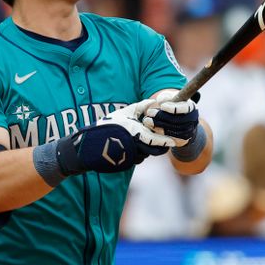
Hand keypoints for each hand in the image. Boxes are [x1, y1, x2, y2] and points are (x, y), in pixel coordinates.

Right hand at [56, 100, 175, 173]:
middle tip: (172, 141)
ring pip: (147, 153)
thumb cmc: (106, 127)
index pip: (157, 140)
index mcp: (136, 134)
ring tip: (141, 138)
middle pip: (155, 150)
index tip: (175, 140)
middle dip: (162, 145)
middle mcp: (135, 147)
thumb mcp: (123, 113)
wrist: (89, 147)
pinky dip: (139, 151)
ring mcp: (131, 157)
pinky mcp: (127, 163)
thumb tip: (154, 101)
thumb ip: (140, 107)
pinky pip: (138, 157)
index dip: (167, 141)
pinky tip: (132, 144)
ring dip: (148, 147)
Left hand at [142, 90, 198, 146]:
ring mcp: (188, 131)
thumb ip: (165, 97)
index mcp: (191, 107)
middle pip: (179, 121)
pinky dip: (161, 134)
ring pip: (175, 131)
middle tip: (150, 113)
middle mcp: (192, 120)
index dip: (174, 108)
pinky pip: (171, 139)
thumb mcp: (168, 97)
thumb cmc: (170, 104)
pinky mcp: (182, 140)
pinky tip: (152, 128)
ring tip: (147, 121)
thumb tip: (161, 101)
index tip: (162, 106)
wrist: (175, 119)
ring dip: (159, 126)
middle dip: (162, 117)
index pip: (185, 109)